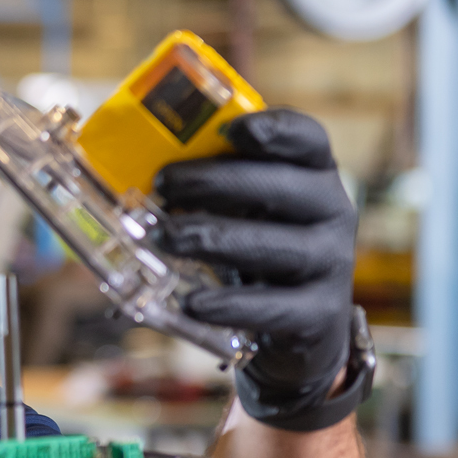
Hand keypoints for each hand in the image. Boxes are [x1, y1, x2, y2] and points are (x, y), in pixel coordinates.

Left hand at [154, 109, 357, 425]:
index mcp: (312, 175)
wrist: (298, 329)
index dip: (273, 129)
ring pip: (273, 245)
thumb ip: (207, 189)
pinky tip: (193, 303)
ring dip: (213, 237)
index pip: (306, 138)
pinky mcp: (319, 313)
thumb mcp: (240, 212)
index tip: (228, 128)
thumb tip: (126, 173)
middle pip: (281, 186)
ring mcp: (331, 263)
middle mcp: (332, 212)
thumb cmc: (256, 254)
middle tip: (162, 183)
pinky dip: (230, 304)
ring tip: (163, 238)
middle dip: (215, 182)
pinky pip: (273, 307)